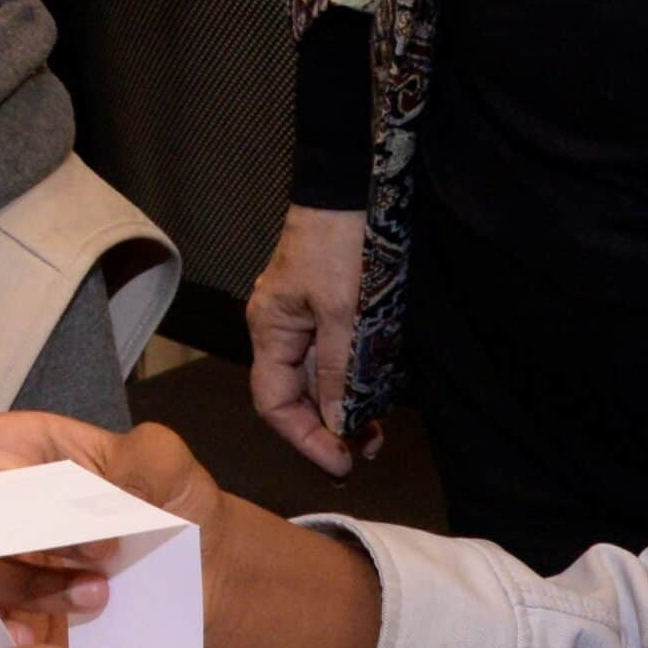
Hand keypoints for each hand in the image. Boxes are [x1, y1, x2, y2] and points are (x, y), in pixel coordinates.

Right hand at [0, 411, 383, 647]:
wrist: (212, 578)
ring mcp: (7, 561)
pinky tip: (68, 630)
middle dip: (12, 539)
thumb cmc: (183, 505)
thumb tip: (102, 477)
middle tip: (87, 547)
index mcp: (22, 451)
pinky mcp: (20, 613)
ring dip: (32, 584)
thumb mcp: (167, 467)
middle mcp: (1, 503)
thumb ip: (134, 465)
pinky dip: (26, 631)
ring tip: (100, 586)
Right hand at [246, 203, 370, 476]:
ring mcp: (306, 317)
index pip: (274, 403)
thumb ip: (338, 371)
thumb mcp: (343, 311)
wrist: (353, 185)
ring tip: (376, 434)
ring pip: (321, 379)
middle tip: (366, 452)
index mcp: (270, 329)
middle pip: (298, 395)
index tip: (338, 462)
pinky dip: (354, 380)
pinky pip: (336, 356)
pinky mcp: (330, 307)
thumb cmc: (340, 238)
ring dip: (346, 407)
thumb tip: (337, 424)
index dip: (303, 438)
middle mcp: (282, 328)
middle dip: (329, 428)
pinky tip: (376, 396)